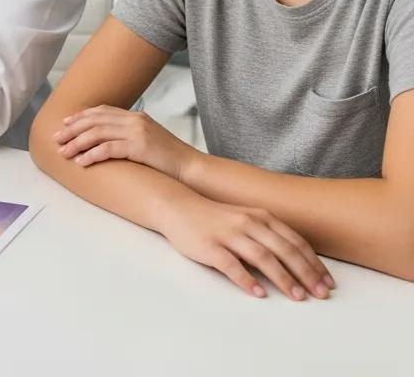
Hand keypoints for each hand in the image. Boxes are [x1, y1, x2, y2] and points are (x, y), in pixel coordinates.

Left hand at [53, 105, 197, 182]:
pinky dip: (91, 155)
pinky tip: (81, 162)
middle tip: (57, 139)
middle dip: (73, 129)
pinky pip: (108, 148)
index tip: (65, 124)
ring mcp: (137, 132)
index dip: (81, 117)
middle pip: (95, 120)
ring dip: (77, 143)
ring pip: (97, 133)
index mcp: (136, 116)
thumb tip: (108, 140)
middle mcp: (134, 120)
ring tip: (64, 153)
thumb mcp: (148, 139)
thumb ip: (130, 134)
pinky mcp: (139, 147)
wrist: (191, 168)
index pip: (101, 111)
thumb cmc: (169, 159)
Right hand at [160, 198, 334, 300]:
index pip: (294, 241)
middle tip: (320, 294)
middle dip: (306, 273)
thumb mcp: (245, 218)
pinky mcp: (210, 246)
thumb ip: (268, 234)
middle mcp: (247, 223)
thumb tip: (297, 261)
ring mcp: (229, 234)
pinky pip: (232, 265)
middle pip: (283, 250)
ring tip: (297, 296)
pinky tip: (259, 293)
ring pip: (262, 257)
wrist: (177, 207)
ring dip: (283, 279)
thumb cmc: (214, 217)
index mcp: (260, 216)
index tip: (327, 282)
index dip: (313, 262)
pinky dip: (247, 280)